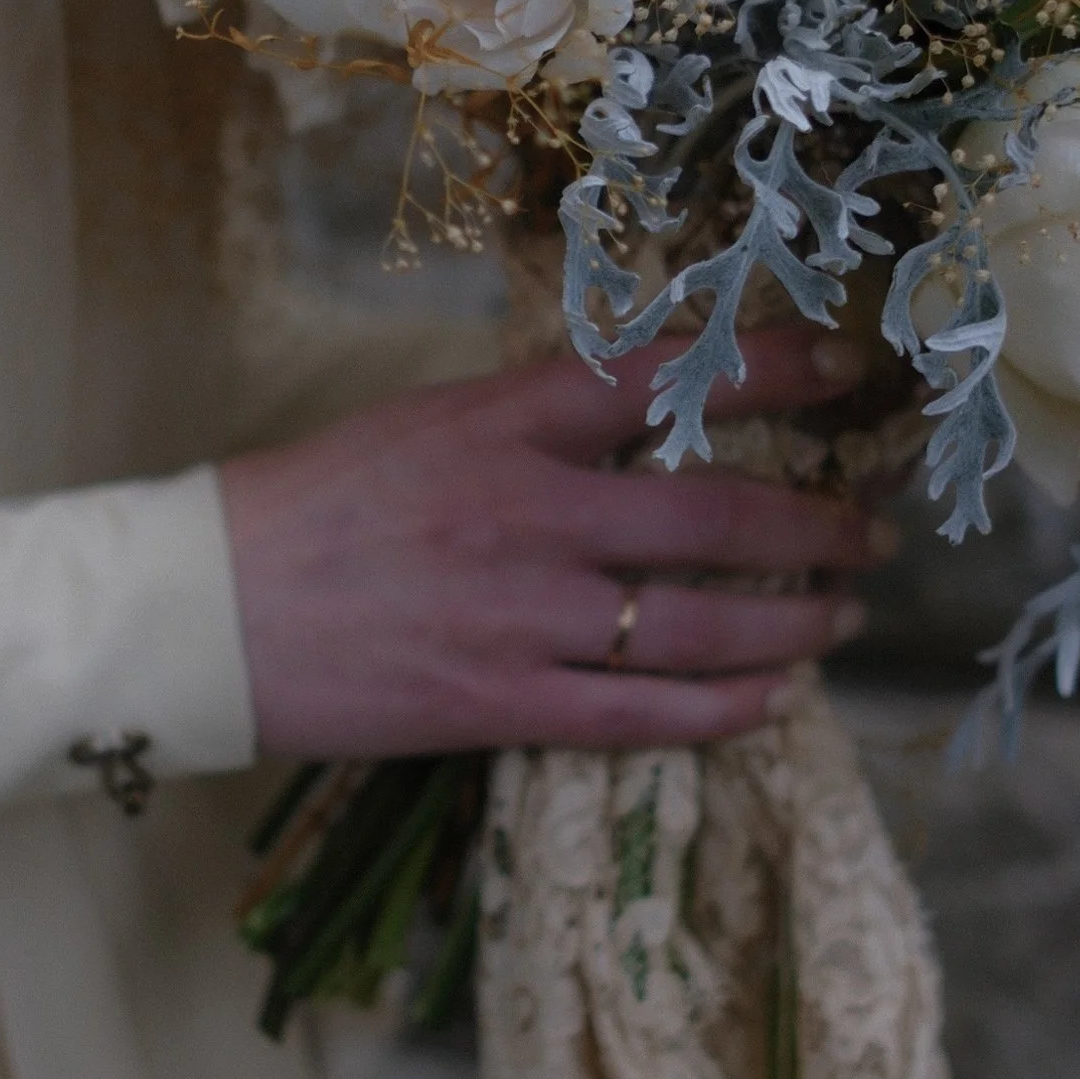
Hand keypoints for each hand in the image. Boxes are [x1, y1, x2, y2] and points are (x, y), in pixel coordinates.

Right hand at [219, 330, 892, 760]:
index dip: (767, 367)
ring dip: (790, 620)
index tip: (843, 364)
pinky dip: (724, 708)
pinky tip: (771, 700)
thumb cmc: (310, 508)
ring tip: (840, 615)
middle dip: (813, 523)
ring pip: (699, 623)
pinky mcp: (502, 703)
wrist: (207, 612)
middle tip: (872, 528)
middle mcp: (530, 512)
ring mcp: (522, 615)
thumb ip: (533, 422)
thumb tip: (643, 418)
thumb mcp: (425, 425)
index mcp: (504, 423)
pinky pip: (644, 714)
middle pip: (713, 512)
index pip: (661, 377)